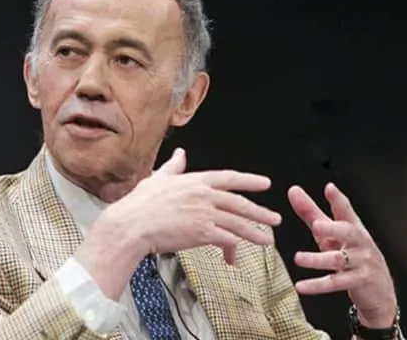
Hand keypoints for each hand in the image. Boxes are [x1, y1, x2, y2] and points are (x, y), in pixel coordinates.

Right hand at [106, 147, 281, 264]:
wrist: (131, 224)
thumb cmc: (140, 203)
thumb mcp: (158, 178)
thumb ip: (174, 166)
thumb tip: (181, 153)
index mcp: (195, 181)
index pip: (229, 178)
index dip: (249, 180)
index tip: (265, 183)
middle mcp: (204, 195)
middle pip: (239, 203)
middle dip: (259, 211)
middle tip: (274, 218)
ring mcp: (204, 213)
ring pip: (238, 222)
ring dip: (255, 232)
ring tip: (268, 239)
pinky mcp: (202, 232)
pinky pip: (225, 240)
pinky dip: (234, 248)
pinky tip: (239, 254)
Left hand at [288, 183, 396, 327]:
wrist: (378, 289)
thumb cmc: (350, 253)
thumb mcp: (330, 233)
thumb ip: (311, 213)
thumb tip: (293, 190)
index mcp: (352, 228)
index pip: (346, 211)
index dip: (338, 200)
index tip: (330, 188)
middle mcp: (359, 243)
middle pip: (348, 233)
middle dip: (333, 228)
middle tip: (317, 225)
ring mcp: (361, 263)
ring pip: (338, 259)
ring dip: (317, 259)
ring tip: (298, 258)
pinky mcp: (358, 282)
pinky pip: (335, 283)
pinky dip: (317, 285)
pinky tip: (301, 286)